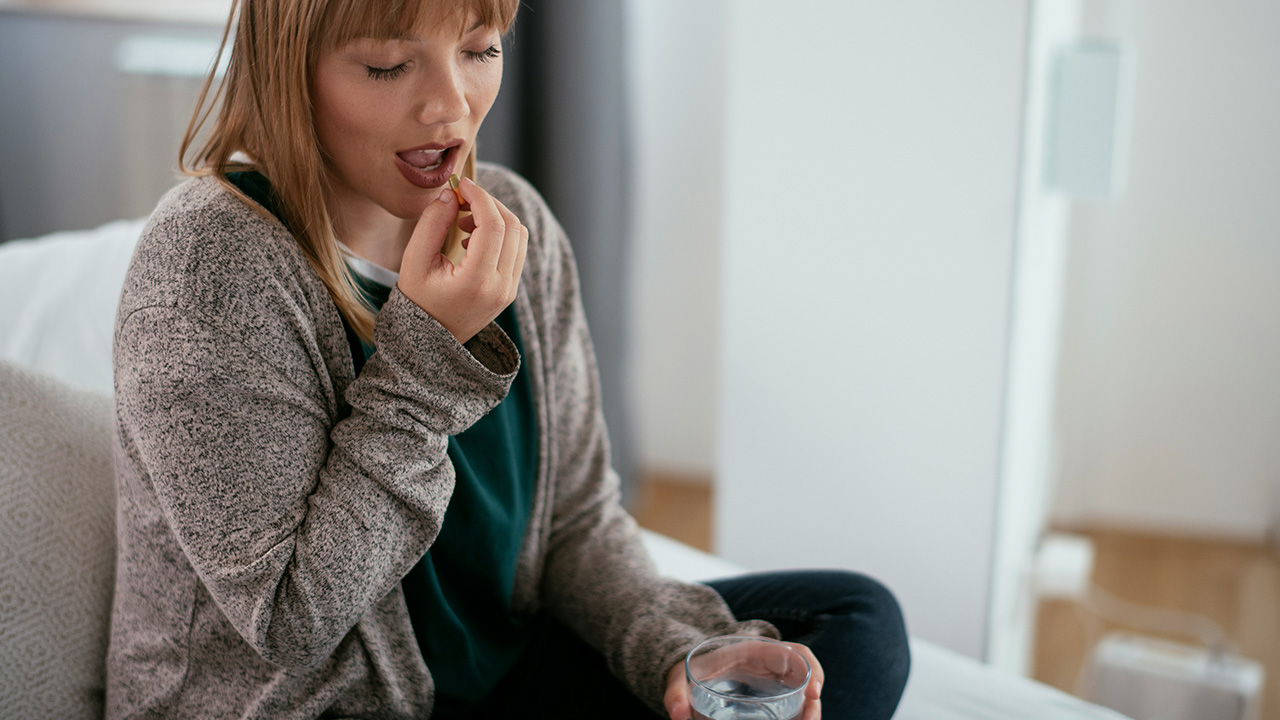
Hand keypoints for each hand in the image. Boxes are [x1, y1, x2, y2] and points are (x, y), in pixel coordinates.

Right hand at [398, 176, 528, 343]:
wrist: (431, 341)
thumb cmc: (418, 301)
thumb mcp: (414, 262)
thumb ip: (432, 224)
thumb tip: (451, 195)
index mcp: (477, 281)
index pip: (493, 226)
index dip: (479, 197)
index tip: (461, 184)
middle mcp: (501, 287)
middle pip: (513, 226)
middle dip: (489, 203)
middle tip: (462, 198)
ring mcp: (510, 289)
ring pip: (520, 236)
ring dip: (496, 217)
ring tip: (463, 220)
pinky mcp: (511, 289)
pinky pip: (516, 249)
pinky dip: (500, 233)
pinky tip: (470, 237)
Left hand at [663, 641, 823, 719]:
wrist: (693, 670)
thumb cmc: (692, 669)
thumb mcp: (682, 677)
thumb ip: (676, 692)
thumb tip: (677, 714)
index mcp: (756, 651)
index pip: (794, 652)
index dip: (810, 669)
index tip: (813, 692)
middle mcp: (772, 664)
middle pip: (807, 676)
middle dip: (814, 702)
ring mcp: (776, 681)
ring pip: (804, 694)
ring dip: (808, 711)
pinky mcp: (774, 697)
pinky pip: (794, 705)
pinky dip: (798, 715)